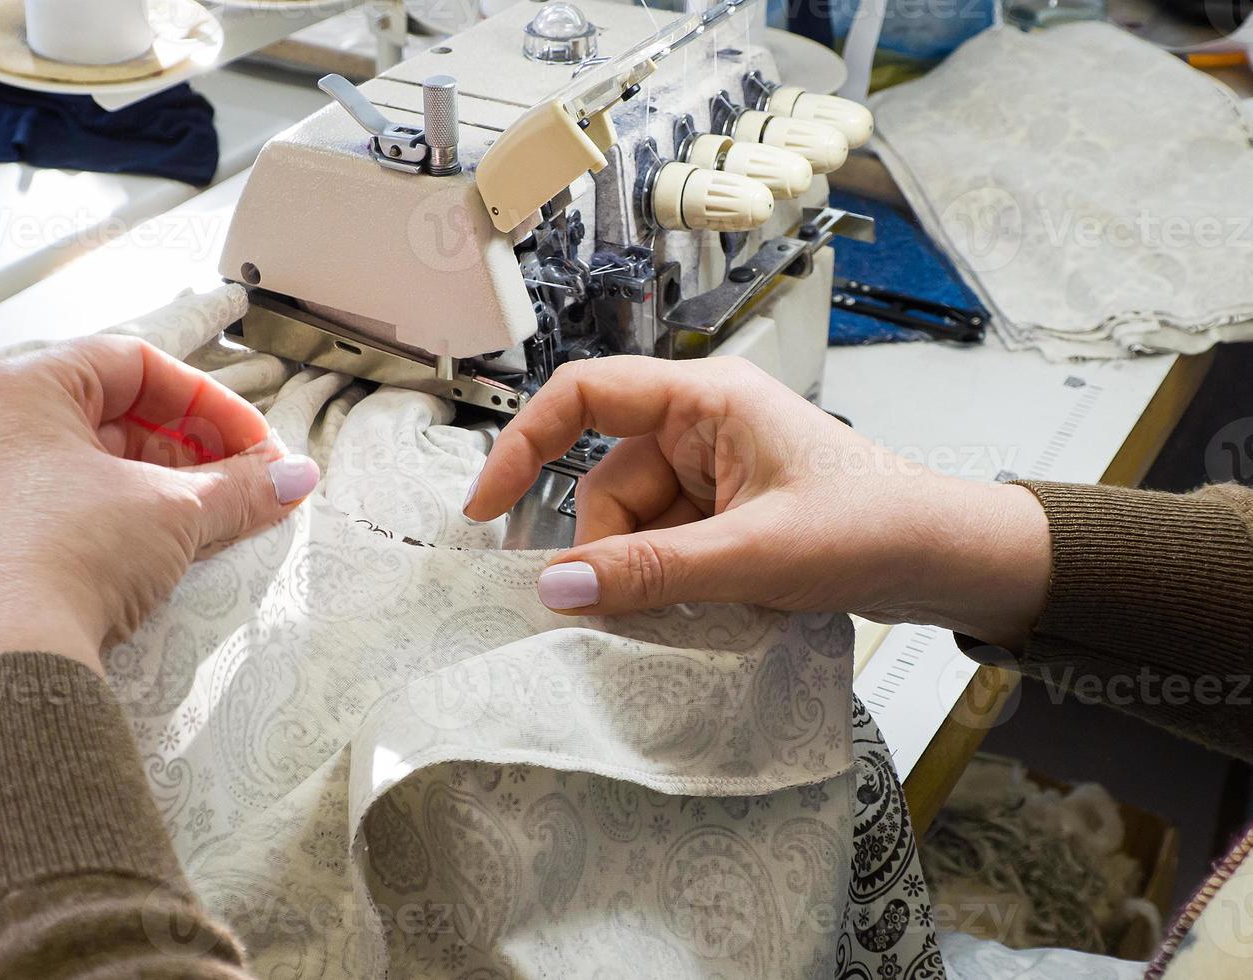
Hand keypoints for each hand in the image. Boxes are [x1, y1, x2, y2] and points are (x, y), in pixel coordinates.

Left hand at [0, 337, 320, 746]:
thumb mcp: (171, 512)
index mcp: (22, 387)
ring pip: (94, 466)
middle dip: (195, 449)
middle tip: (248, 484)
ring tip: (219, 521)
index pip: (138, 365)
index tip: (258, 446)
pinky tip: (168, 551)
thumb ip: (241, 488)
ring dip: (166, 487)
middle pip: (116, 414)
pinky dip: (124, 519)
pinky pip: (69, 510)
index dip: (211, 403)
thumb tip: (294, 479)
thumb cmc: (61, 557)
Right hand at [464, 356, 1048, 645]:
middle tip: (630, 606)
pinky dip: (669, 582)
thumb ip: (651, 572)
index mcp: (705, 397)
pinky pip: (666, 546)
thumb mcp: (752, 554)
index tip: (484, 509)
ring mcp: (713, 471)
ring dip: (645, 574)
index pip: (583, 396)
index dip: (522, 445)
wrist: (947, 559)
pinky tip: (708, 607)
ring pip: (634, 526)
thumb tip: (555, 588)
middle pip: (606, 484)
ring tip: (699, 607)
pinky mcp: (726, 513)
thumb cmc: (871, 526)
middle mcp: (701, 425)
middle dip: (611, 550)